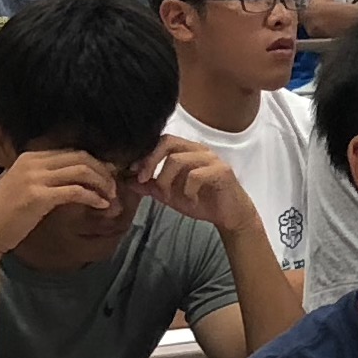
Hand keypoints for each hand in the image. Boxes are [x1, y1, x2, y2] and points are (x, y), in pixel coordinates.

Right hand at [0, 146, 117, 257]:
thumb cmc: (7, 214)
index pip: (73, 151)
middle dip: (103, 171)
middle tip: (114, 187)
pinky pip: (75, 191)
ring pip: (82, 171)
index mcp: (31, 156)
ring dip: (102, 184)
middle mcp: (34, 162)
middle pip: (81, 157)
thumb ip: (46, 177)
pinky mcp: (39, 196)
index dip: (95, 162)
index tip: (108, 176)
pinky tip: (102, 206)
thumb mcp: (25, 186)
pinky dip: (93, 197)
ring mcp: (36, 177)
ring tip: (111, 198)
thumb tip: (75, 179)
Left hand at [136, 136, 251, 232]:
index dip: (145, 155)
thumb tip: (127, 181)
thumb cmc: (202, 202)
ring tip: (170, 197)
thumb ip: (151, 186)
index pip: (161, 141)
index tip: (133, 172)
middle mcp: (199, 149)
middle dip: (151, 161)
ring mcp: (211, 159)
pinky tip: (191, 201)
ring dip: (167, 181)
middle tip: (143, 180)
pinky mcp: (221, 171)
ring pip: (178, 160)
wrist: (230, 216)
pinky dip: (187, 191)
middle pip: (168, 142)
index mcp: (187, 150)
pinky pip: (195, 176)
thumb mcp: (170, 195)